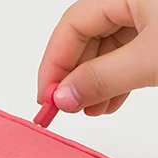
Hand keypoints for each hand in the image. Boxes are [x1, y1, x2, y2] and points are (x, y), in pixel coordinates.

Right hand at [38, 0, 157, 115]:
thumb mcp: (149, 58)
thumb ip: (103, 78)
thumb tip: (63, 96)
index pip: (72, 25)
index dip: (53, 64)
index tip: (46, 98)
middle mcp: (135, 0)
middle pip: (87, 37)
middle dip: (73, 77)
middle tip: (66, 107)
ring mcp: (151, 15)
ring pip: (108, 49)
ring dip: (93, 83)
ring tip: (88, 110)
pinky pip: (129, 55)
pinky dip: (116, 80)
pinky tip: (109, 102)